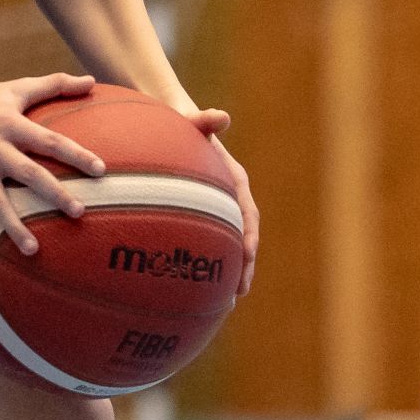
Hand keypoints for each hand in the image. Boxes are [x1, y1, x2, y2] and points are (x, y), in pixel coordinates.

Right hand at [0, 73, 101, 254]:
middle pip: (28, 173)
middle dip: (54, 193)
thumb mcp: (16, 88)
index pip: (50, 140)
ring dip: (13, 226)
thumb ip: (55, 84)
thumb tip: (93, 80)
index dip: (76, 153)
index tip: (101, 170)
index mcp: (12, 124)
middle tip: (79, 212)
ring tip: (33, 250)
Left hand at [187, 107, 258, 294]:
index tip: (248, 255)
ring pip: (225, 246)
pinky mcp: (198, 216)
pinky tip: (188, 287)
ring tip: (221, 303)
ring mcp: (214, 209)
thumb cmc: (179, 120)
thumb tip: (222, 116)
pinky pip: (204, 243)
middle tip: (237, 294)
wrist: (170, 120)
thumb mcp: (190, 118)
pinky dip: (204, 264)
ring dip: (227, 272)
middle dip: (242, 266)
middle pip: (241, 237)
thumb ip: (203, 120)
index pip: (247, 211)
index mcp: (233, 180)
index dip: (249, 234)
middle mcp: (228, 198)